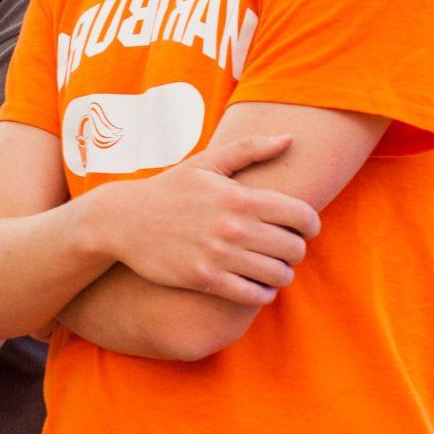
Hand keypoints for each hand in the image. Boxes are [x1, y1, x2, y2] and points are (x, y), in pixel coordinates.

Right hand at [100, 133, 321, 306]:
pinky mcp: (204, 280)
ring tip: (271, 269)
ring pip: (278, 275)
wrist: (122, 220)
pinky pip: (253, 295)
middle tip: (284, 251)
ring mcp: (219, 255)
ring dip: (281, 275)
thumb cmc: (169, 190)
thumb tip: (289, 138)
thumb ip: (249, 149)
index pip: (303, 216)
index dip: (311, 226)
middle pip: (295, 249)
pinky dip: (262, 293)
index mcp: (240, 196)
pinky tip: (256, 286)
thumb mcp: (206, 163)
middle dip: (295, 251)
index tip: (302, 230)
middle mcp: (234, 226)